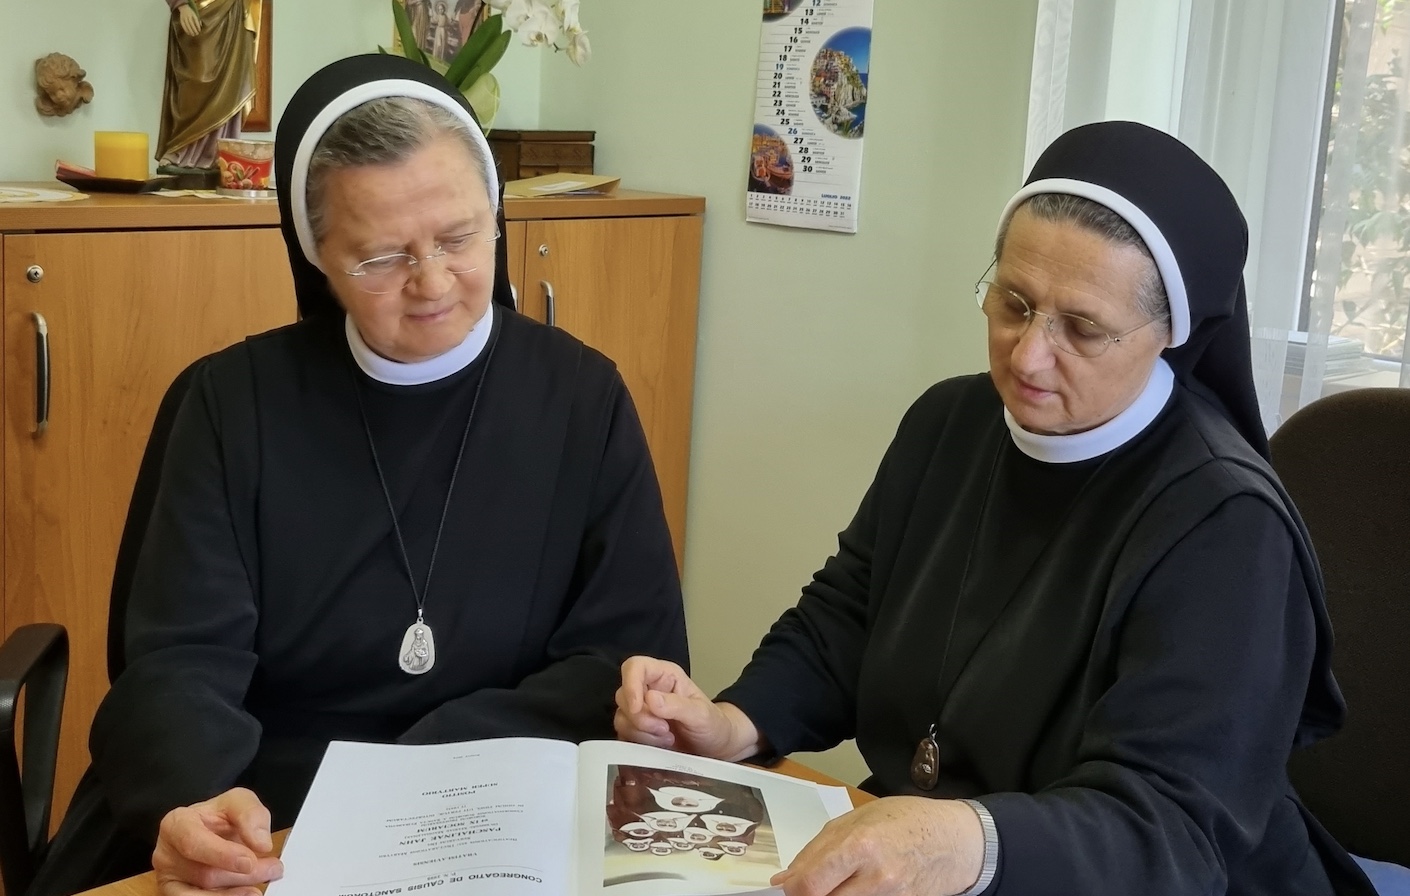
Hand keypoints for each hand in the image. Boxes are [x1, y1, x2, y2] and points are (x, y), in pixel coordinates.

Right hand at [153, 788, 282, 895]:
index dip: (221, 854)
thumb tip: (261, 843)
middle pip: (204, 873)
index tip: (249, 861)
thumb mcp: (237, 802)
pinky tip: (244, 895)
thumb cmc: (219, 817)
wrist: (211, 832)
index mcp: (176, 824)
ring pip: (204, 892)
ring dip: (237, 891)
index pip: (193, 842)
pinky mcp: (176, 895)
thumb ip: (250, 814)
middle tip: (273, 869)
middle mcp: (166, 854)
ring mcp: (169, 879)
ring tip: (262, 884)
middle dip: (243, 874)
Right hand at [178, 5, 201, 36]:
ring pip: (187, 25)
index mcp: (193, 14)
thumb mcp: (196, 15)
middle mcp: (188, 16)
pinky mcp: (181, 20)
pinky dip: (186, 30)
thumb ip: (198, 20)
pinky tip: (188, 33)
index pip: (195, 20)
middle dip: (194, 29)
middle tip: (197, 34)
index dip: (197, 26)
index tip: (199, 30)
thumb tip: (201, 26)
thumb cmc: (191, 13)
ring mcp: (184, 18)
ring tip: (193, 35)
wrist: (184, 8)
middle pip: (191, 24)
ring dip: (190, 31)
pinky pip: (183, 26)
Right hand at [614, 656, 761, 760]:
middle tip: (665, 730)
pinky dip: (640, 744)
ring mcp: (642, 712)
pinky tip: (659, 747)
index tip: (637, 707)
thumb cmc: (713, 724)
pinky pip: (624, 736)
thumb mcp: (702, 715)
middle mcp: (649, 690)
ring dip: (642, 733)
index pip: (635, 667)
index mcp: (664, 677)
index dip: (630, 684)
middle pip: (623, 695)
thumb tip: (650, 699)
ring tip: (667, 739)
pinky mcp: (638, 731)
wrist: (716, 748)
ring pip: (622, 718)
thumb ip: (678, 705)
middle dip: (641, 718)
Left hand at [771, 797, 985, 895]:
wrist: (956, 841)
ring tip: (840, 881)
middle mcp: (876, 878)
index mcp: (860, 846)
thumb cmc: (906, 820)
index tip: (787, 886)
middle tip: (811, 885)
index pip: (810, 885)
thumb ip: (817, 849)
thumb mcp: (857, 818)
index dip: (791, 890)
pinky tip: (858, 888)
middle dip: (810, 895)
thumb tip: (785, 879)